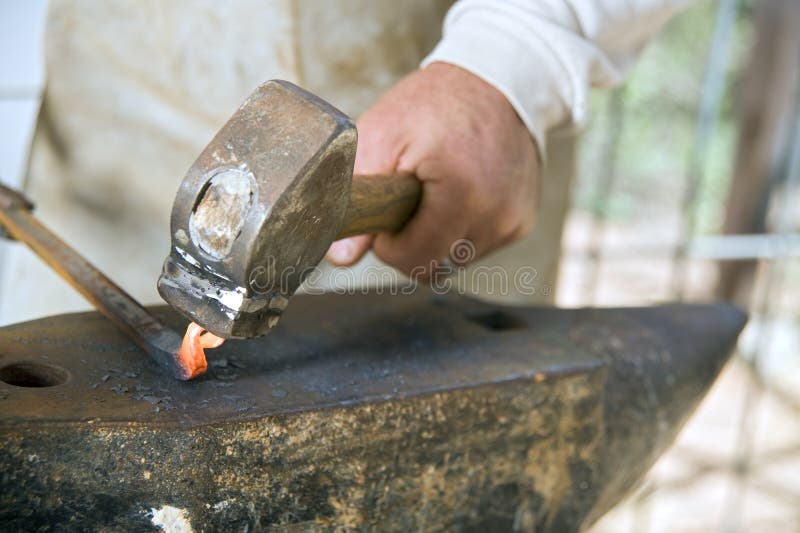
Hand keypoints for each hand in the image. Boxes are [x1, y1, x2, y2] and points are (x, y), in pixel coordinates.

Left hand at [326, 62, 539, 279]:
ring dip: (438, 238)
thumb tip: (340, 258)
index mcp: (461, 193)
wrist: (495, 81)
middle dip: (413, 242)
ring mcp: (513, 220)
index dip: (389, 246)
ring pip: (456, 259)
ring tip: (436, 192)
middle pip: (435, 265)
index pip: (415, 260)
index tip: (384, 218)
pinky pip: (479, 246)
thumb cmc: (432, 104)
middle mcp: (495, 214)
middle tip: (406, 202)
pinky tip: (460, 194)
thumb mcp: (381, 137)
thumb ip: (358, 198)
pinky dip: (463, 229)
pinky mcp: (523, 222)